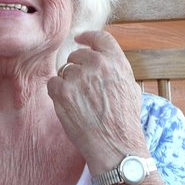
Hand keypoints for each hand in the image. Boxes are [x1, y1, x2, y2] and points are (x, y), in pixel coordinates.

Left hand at [47, 31, 147, 172]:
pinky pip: (53, 83)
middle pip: (78, 55)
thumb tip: (105, 60)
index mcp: (117, 63)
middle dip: (76, 67)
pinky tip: (68, 106)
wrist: (116, 147)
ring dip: (67, 83)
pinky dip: (57, 94)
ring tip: (79, 103)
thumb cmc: (125, 123)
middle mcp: (99, 65)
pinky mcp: (63, 92)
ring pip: (64, 71)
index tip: (79, 39)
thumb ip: (117, 70)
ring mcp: (80, 77)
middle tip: (79, 85)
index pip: (101, 38)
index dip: (88, 37)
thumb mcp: (131, 89)